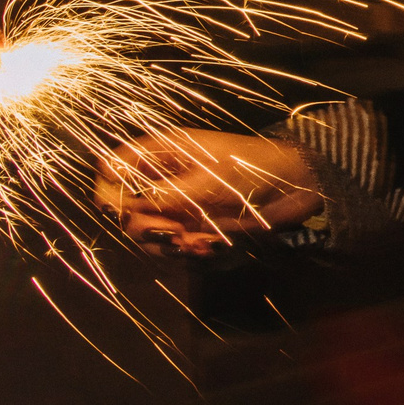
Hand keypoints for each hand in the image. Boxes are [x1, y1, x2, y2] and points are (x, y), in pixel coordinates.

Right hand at [95, 128, 322, 257]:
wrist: (294, 186)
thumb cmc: (254, 166)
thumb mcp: (211, 177)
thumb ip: (170, 193)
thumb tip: (130, 207)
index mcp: (162, 152)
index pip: (113, 165)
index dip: (109, 187)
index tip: (118, 207)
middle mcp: (162, 179)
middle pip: (123, 208)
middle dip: (143, 225)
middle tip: (172, 231)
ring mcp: (176, 205)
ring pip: (145, 233)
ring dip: (166, 243)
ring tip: (197, 242)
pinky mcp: (192, 228)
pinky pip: (172, 247)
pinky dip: (185, 251)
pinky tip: (208, 247)